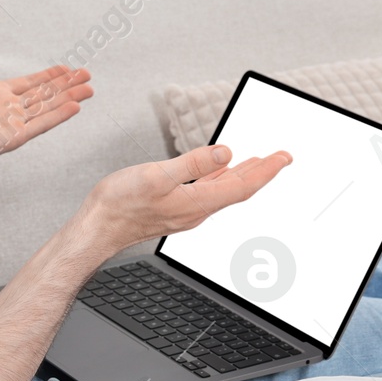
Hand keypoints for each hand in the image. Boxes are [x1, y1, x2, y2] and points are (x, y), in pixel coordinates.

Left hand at [0, 45, 93, 169]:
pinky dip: (57, 116)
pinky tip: (74, 107)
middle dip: (66, 85)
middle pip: (44, 94)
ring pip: (47, 108)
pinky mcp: (12, 137)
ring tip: (90, 89)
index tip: (67, 68)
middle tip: (88, 75)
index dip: (48, 76)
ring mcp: (11, 123)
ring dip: (69, 98)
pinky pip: (40, 125)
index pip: (29, 83)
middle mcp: (7, 108)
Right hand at [81, 144, 291, 254]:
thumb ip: (193, 163)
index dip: (266, 170)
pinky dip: (222, 178)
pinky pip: (209, 191)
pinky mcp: (175, 208)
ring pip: (224, 191)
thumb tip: (225, 152)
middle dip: (262, 172)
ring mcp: (186, 210)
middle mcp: (197, 210)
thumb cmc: (120, 204)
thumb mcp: (157, 175)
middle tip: (281, 157)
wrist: (97, 228)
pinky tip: (221, 171)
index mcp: (197, 202)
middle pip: (238, 189)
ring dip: (244, 175)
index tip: (283, 157)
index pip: (242, 185)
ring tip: (260, 162)